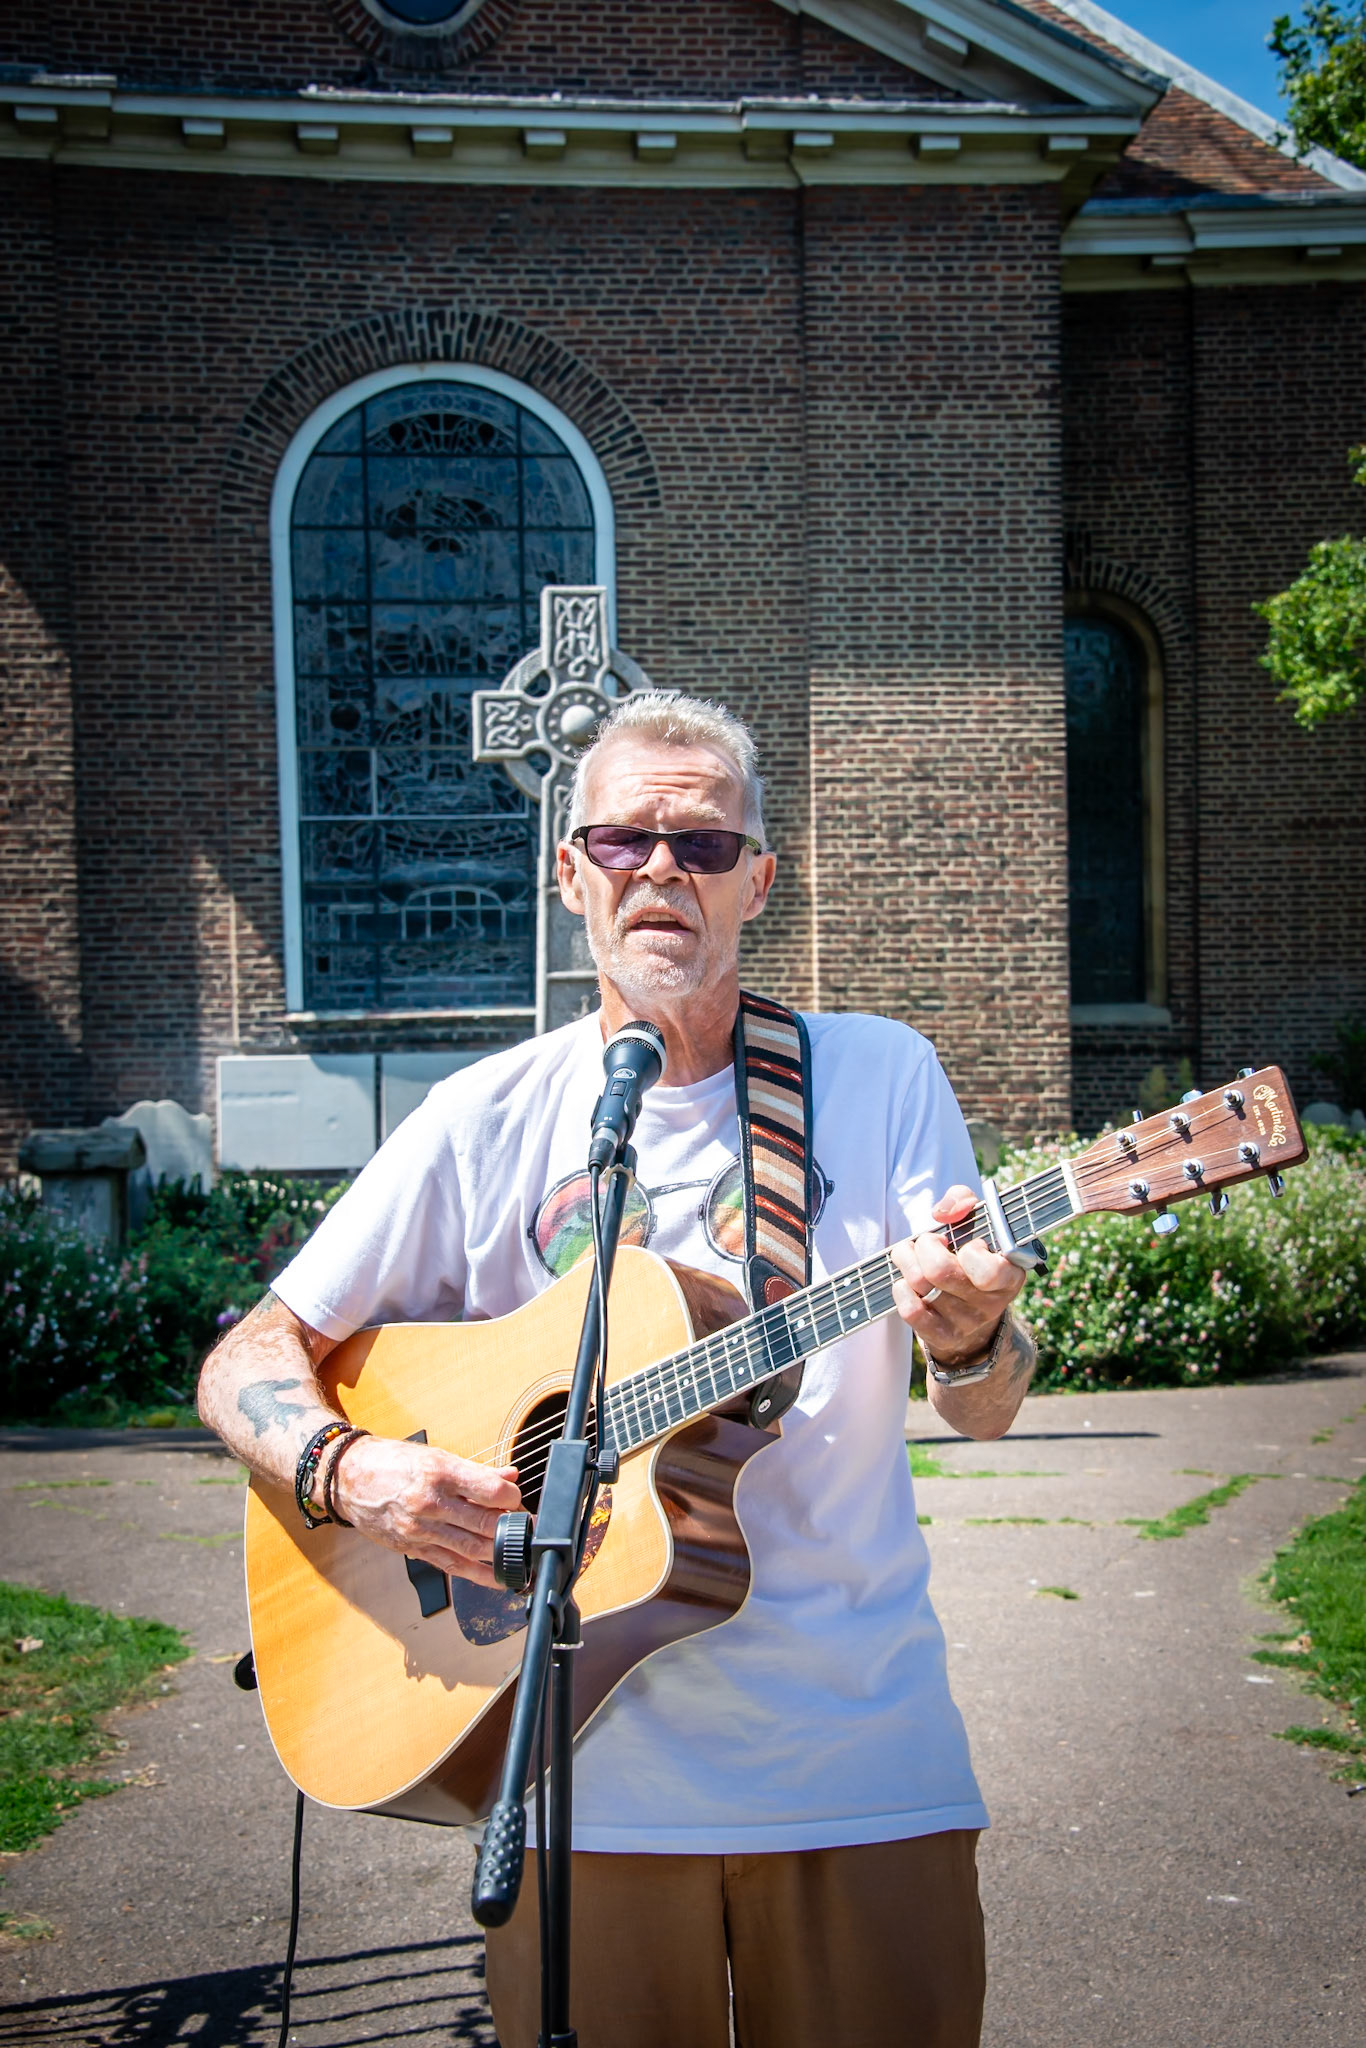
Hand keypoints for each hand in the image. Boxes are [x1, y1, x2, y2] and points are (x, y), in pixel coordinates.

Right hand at [330, 1435, 521, 1588]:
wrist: (348, 1479)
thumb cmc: (392, 1463)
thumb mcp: (436, 1456)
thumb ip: (477, 1471)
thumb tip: (510, 1478)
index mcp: (440, 1473)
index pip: (491, 1491)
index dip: (513, 1499)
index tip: (519, 1500)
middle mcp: (430, 1503)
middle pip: (485, 1523)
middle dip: (513, 1529)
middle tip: (527, 1528)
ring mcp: (420, 1530)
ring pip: (472, 1549)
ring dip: (500, 1554)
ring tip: (519, 1553)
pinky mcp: (413, 1549)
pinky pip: (452, 1566)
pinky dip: (478, 1575)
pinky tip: (497, 1578)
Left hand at [890, 1184, 1025, 1365]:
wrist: (975, 1316)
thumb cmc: (973, 1258)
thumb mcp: (978, 1224)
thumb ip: (964, 1201)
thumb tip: (943, 1213)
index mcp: (1010, 1275)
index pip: (989, 1270)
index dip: (970, 1251)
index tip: (966, 1243)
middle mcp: (992, 1303)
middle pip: (940, 1272)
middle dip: (924, 1247)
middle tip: (928, 1243)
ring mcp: (967, 1323)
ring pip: (921, 1285)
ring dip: (906, 1261)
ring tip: (910, 1255)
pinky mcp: (943, 1337)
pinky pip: (911, 1311)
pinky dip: (901, 1290)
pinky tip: (906, 1283)